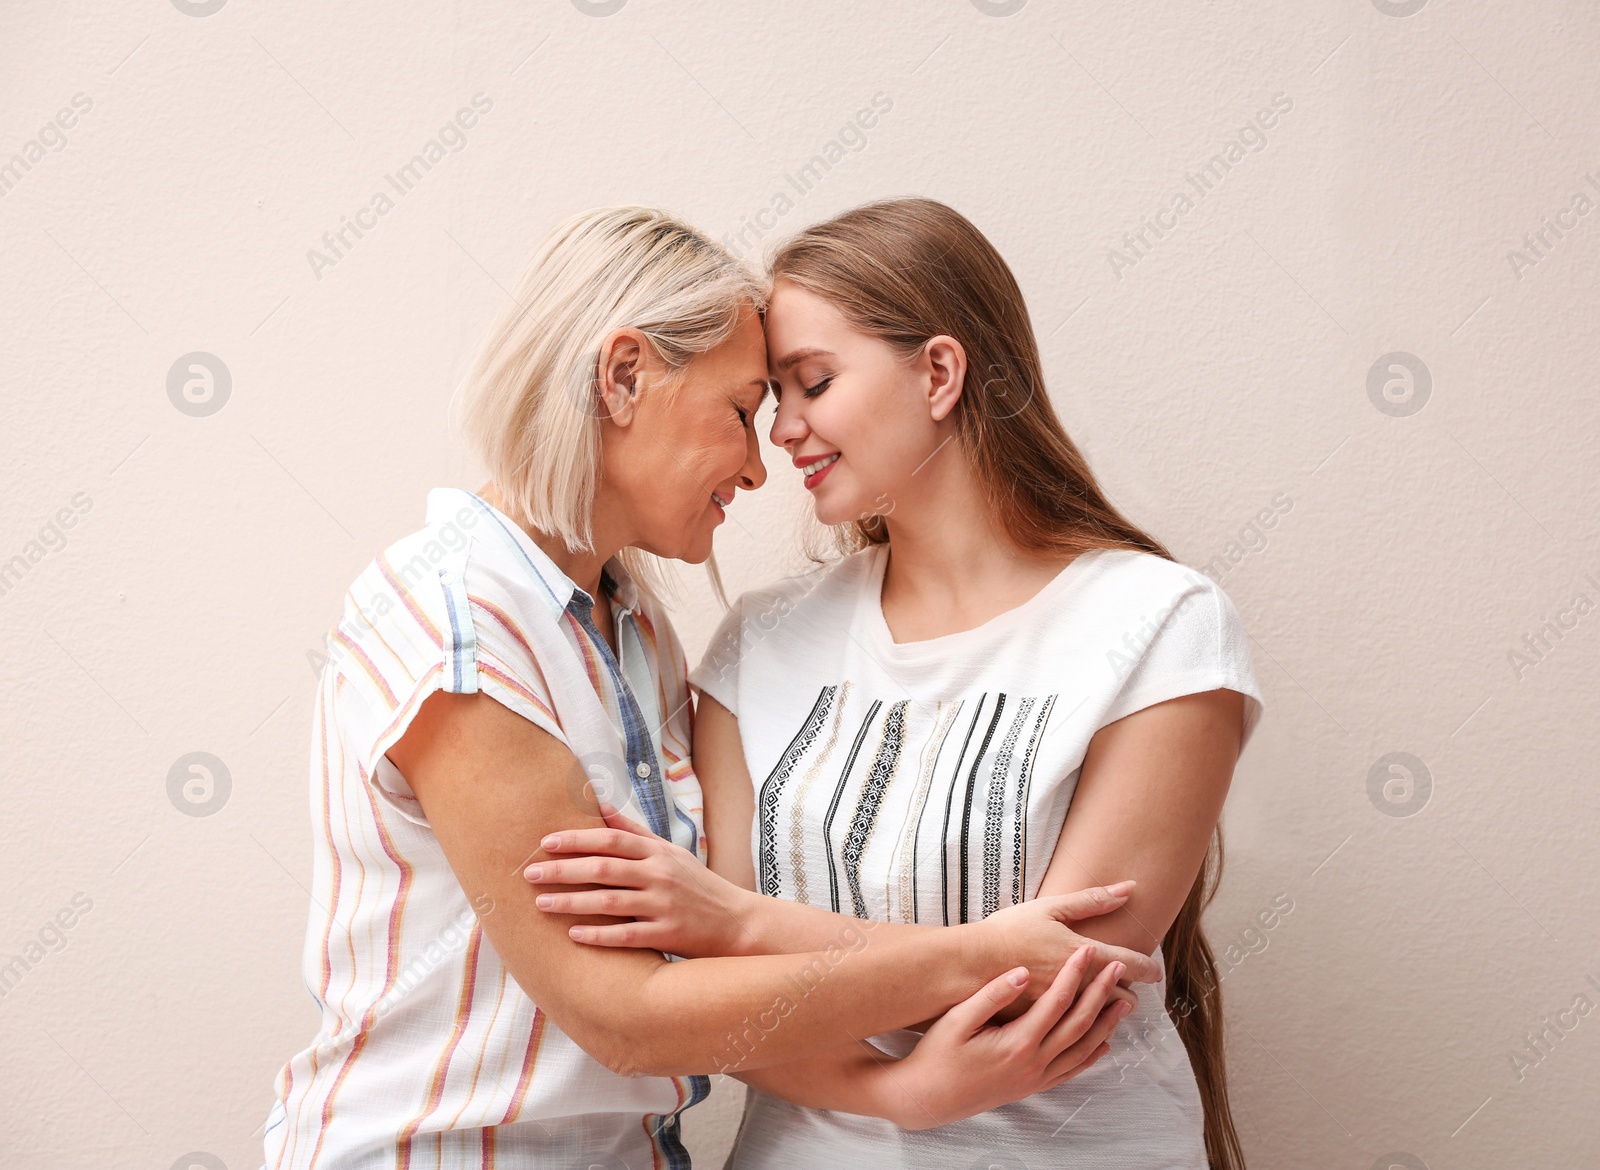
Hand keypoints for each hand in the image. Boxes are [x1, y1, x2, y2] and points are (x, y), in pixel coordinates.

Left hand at [526, 804, 756, 956]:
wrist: (737, 922)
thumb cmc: (697, 885)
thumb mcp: (670, 852)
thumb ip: (634, 831)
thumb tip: (600, 804)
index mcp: (658, 852)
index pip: (612, 839)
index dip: (577, 839)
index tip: (545, 843)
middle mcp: (660, 875)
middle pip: (604, 867)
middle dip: (564, 870)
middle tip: (530, 873)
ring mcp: (664, 905)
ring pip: (609, 901)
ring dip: (572, 902)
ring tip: (542, 904)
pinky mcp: (667, 934)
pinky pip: (626, 935)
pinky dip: (598, 934)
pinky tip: (573, 935)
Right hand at [879, 947, 1134, 1129]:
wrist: (927, 1098)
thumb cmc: (937, 1054)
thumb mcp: (957, 1020)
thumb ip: (992, 995)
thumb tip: (1021, 972)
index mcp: (1018, 1043)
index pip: (1057, 1002)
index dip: (1075, 974)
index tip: (1088, 950)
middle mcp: (1033, 1063)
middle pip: (1079, 1024)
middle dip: (1101, 994)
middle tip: (1118, 968)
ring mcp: (1035, 1078)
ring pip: (1082, 1050)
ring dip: (1106, 1025)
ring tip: (1125, 1002)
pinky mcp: (1031, 1087)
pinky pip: (1071, 1071)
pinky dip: (1091, 1056)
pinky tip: (1104, 1045)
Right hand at [970, 883, 1162, 1022]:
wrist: (968, 966)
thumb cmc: (1006, 932)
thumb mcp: (1049, 908)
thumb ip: (1091, 900)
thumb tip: (1128, 889)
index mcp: (1082, 956)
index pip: (1128, 965)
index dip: (1146, 968)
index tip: (1155, 972)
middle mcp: (1078, 987)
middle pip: (1120, 998)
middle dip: (1130, 995)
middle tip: (1134, 992)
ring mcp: (1061, 1011)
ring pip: (1101, 1020)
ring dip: (1111, 1014)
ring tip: (1113, 1010)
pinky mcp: (1044, 1026)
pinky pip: (1076, 1037)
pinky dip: (1086, 1031)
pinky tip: (1085, 1030)